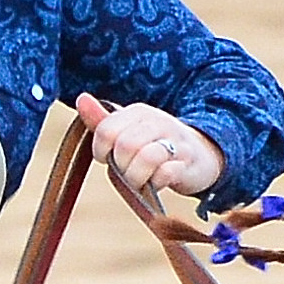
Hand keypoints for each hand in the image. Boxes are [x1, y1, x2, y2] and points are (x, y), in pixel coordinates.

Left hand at [78, 96, 226, 198]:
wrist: (202, 153)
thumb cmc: (157, 144)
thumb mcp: (129, 129)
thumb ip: (103, 120)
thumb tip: (81, 99)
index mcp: (138, 112)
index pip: (106, 131)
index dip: (101, 151)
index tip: (109, 159)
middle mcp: (157, 122)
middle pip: (125, 146)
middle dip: (121, 167)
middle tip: (127, 172)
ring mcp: (175, 142)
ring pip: (146, 159)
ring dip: (137, 177)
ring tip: (140, 181)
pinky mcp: (188, 162)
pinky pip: (166, 174)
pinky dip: (157, 184)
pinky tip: (157, 182)